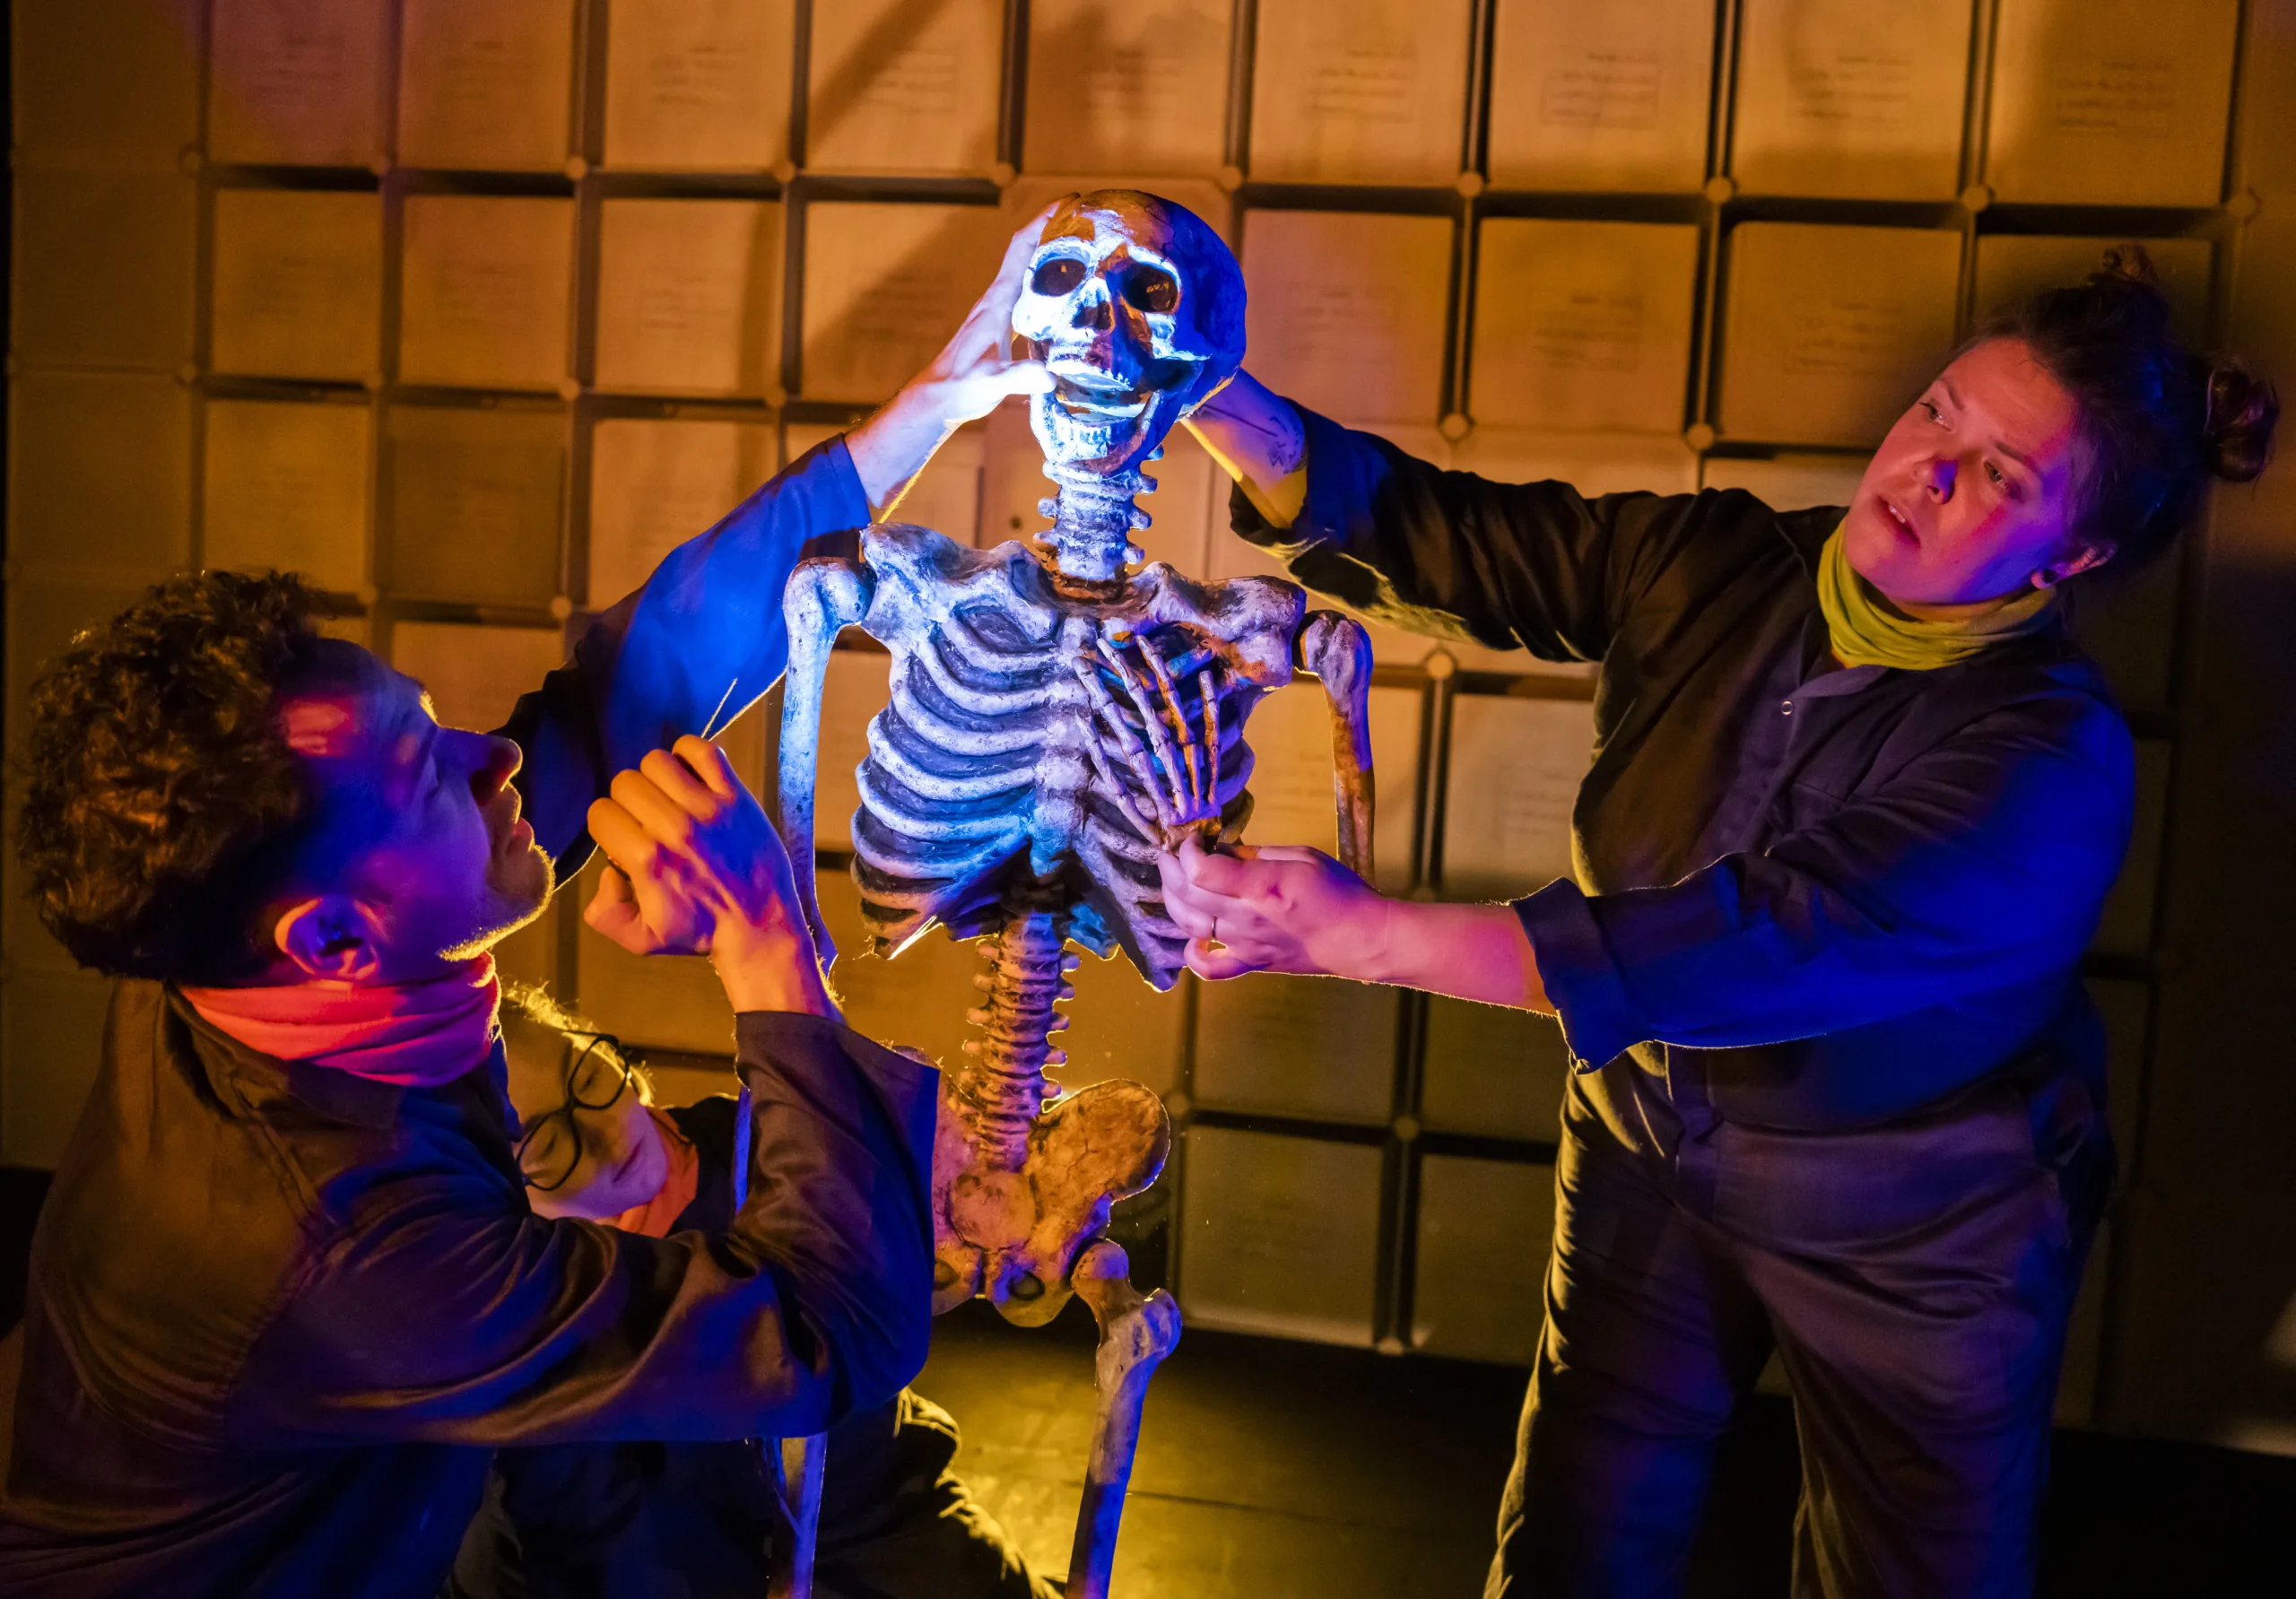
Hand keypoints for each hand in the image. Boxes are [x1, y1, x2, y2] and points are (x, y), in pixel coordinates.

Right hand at [584, 737, 836, 1017]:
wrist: (760, 925)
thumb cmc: (701, 931)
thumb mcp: (641, 939)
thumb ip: (604, 913)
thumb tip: (606, 872)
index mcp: (647, 860)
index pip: (600, 813)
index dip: (607, 826)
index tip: (624, 838)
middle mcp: (674, 829)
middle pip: (624, 783)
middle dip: (627, 802)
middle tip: (646, 821)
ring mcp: (708, 809)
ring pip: (656, 762)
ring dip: (655, 778)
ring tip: (667, 800)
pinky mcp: (736, 797)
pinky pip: (703, 751)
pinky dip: (690, 754)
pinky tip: (690, 778)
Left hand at [845, 203, 1065, 513]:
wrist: (938, 399)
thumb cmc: (959, 388)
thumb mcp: (990, 384)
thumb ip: (1017, 378)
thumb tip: (1050, 377)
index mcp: (998, 300)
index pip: (1021, 247)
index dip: (1044, 221)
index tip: (1072, 203)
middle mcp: (1000, 297)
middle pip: (1031, 249)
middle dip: (1060, 229)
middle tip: (1096, 222)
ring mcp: (1002, 309)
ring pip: (1033, 270)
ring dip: (1058, 254)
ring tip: (1093, 249)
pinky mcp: (1005, 324)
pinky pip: (1034, 292)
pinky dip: (1054, 282)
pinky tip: (1075, 291)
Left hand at [1154, 835, 1392, 981]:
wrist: (1361, 939)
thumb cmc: (1339, 892)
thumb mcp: (1301, 856)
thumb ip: (1256, 854)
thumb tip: (1222, 850)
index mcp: (1262, 886)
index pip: (1202, 870)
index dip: (1188, 850)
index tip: (1193, 838)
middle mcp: (1247, 918)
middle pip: (1188, 895)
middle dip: (1172, 869)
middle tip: (1173, 854)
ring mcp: (1247, 945)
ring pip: (1190, 926)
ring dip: (1174, 901)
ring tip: (1176, 882)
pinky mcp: (1251, 963)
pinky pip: (1211, 969)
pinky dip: (1192, 955)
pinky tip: (1192, 938)